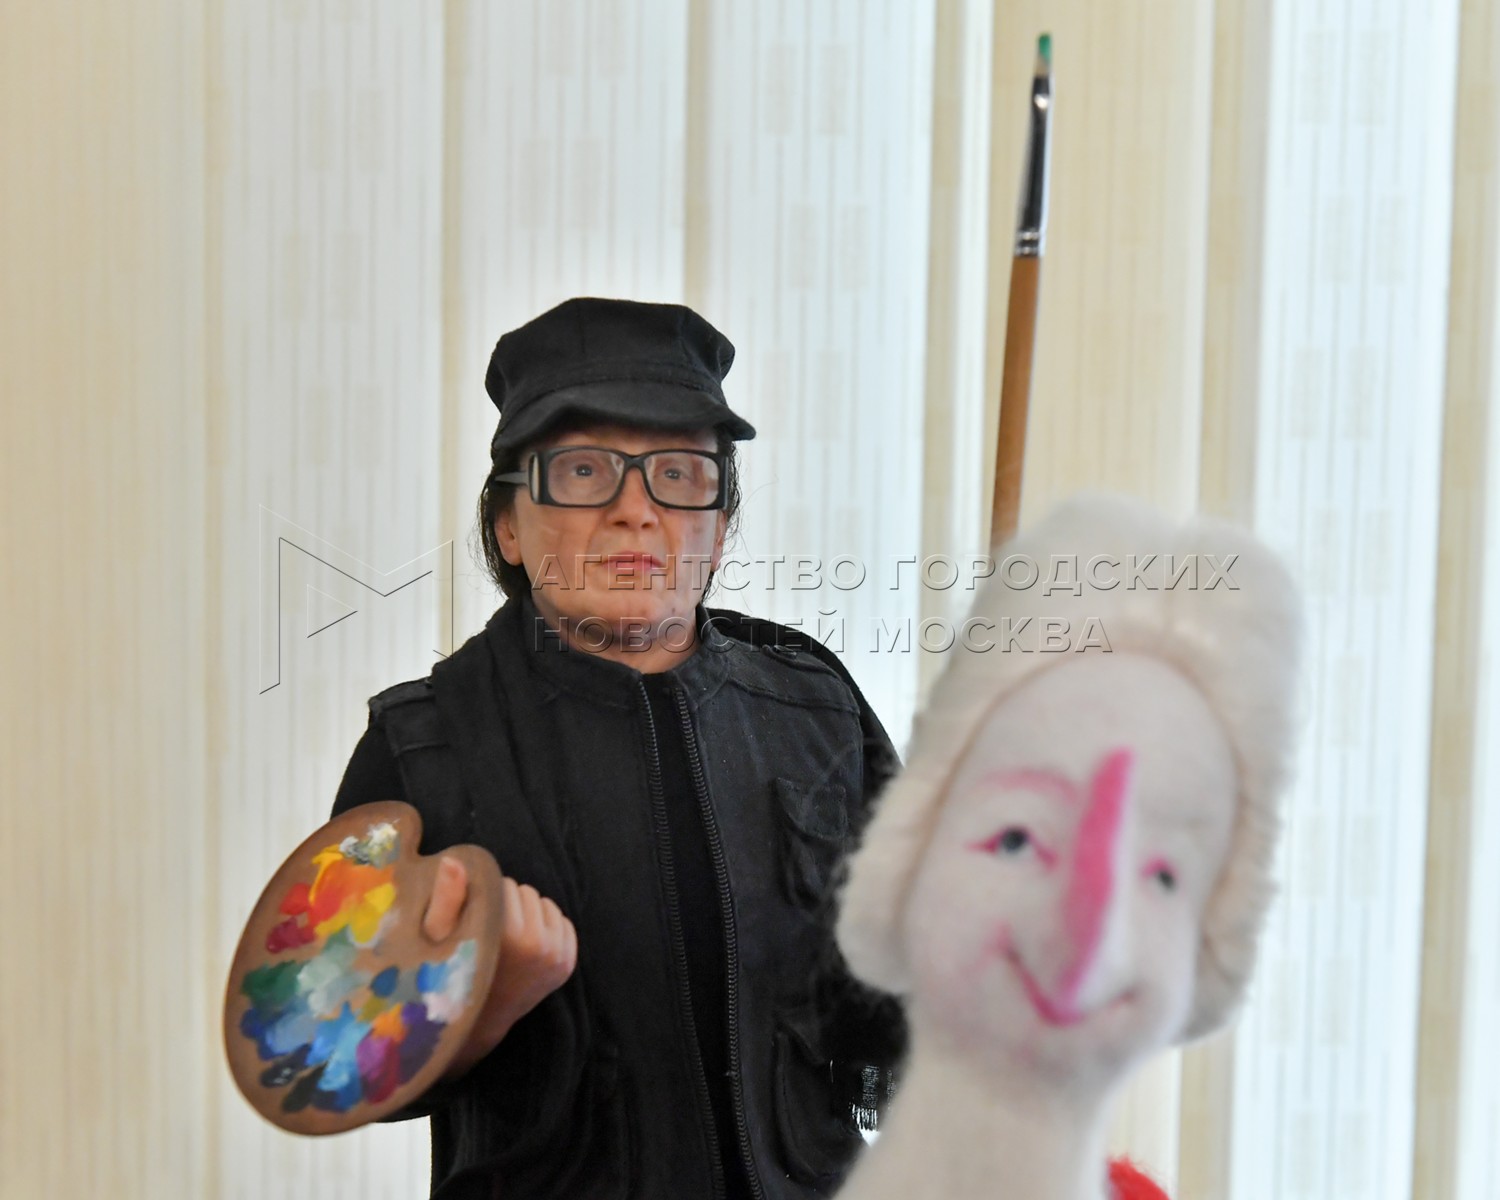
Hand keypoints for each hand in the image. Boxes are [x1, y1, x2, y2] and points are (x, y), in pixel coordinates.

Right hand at [421, 856, 578, 1077]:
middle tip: (493, 927)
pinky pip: (563, 922)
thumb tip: (454, 860)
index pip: (505, 886)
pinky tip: (528, 944)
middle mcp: (539, 947)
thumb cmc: (452, 973)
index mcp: (508, 938)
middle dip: (509, 902)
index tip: (477, 915)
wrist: (479, 1020)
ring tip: (509, 936)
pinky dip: (547, 926)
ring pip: (545, 904)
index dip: (487, 895)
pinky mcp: (568, 965)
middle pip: (527, 892)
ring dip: (528, 912)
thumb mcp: (438, 936)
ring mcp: (557, 958)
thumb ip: (448, 897)